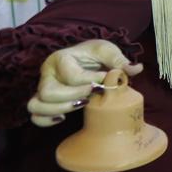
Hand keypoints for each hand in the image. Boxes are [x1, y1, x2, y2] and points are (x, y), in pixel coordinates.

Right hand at [29, 39, 143, 126]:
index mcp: (60, 58)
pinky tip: (64, 118)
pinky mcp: (45, 102)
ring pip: (36, 106)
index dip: (91, 80)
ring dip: (60, 109)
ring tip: (82, 104)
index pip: (70, 75)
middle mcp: (47, 74)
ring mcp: (43, 89)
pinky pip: (35, 117)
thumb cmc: (94, 54)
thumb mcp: (107, 50)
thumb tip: (135, 69)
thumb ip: (119, 59)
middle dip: (73, 96)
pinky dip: (47, 121)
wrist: (85, 60)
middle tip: (94, 93)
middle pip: (47, 93)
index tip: (106, 79)